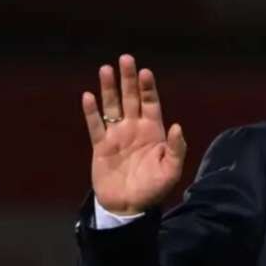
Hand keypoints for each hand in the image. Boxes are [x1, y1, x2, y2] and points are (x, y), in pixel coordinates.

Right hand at [81, 54, 185, 214]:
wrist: (129, 207)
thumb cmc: (154, 189)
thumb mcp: (171, 170)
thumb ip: (176, 148)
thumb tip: (176, 125)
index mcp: (153, 132)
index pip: (151, 103)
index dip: (148, 88)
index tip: (146, 72)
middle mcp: (134, 129)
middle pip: (131, 98)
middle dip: (129, 79)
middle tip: (126, 58)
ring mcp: (117, 136)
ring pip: (112, 106)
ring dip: (109, 88)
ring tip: (106, 69)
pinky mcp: (101, 146)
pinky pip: (95, 125)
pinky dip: (91, 111)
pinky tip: (88, 96)